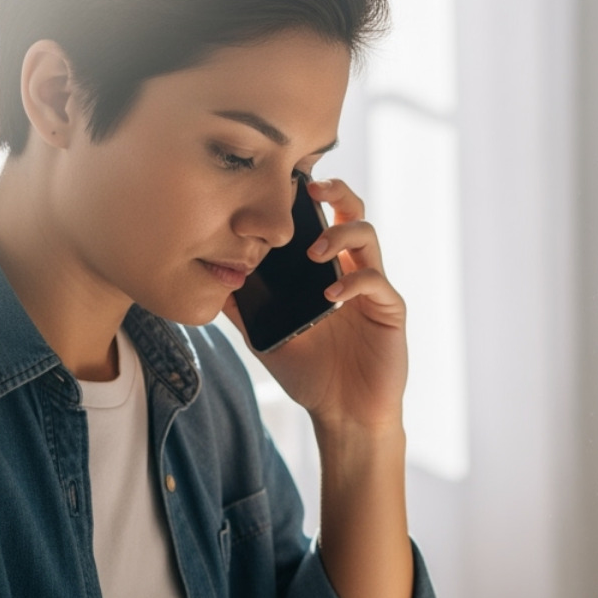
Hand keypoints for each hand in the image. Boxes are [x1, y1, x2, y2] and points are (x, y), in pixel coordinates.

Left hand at [225, 178, 406, 434]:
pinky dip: (352, 281)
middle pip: (353, 211)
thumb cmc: (309, 374)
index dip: (309, 196)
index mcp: (326, 270)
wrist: (342, 413)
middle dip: (335, 191)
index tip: (283, 184)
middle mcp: (352, 270)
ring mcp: (373, 288)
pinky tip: (329, 296)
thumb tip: (208, 276)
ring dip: (339, 235)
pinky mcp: (389, 310)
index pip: (322, 218)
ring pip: (367, 236)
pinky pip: (375, 281)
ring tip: (313, 252)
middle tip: (311, 188)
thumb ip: (242, 304)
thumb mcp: (264, 334)